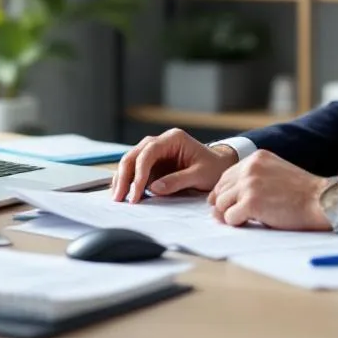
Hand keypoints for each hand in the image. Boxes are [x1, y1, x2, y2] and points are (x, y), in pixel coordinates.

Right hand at [111, 128, 238, 202]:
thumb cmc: (213, 167)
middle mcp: (161, 142)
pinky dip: (127, 181)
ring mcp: (155, 152)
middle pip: (134, 155)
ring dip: (122, 179)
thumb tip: (154, 188)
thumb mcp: (200, 175)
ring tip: (117, 198)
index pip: (149, 152)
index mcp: (173, 139)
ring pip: (130, 161)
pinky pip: (135, 170)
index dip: (140, 172)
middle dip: (125, 176)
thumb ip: (178, 180)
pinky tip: (122, 193)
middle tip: (120, 197)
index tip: (136, 191)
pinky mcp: (153, 164)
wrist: (219, 166)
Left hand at [207, 150, 331, 230]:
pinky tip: (252, 223)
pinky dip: (238, 224)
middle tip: (235, 216)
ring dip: (231, 215)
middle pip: (220, 190)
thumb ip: (254, 178)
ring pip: (221, 205)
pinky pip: (230, 218)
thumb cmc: (302, 193)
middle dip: (224, 206)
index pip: (226, 176)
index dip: (224, 193)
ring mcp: (249, 184)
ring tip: (247, 219)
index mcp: (256, 158)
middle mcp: (250, 168)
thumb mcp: (276, 173)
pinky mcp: (251, 202)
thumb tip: (226, 198)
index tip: (229, 205)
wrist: (321, 200)